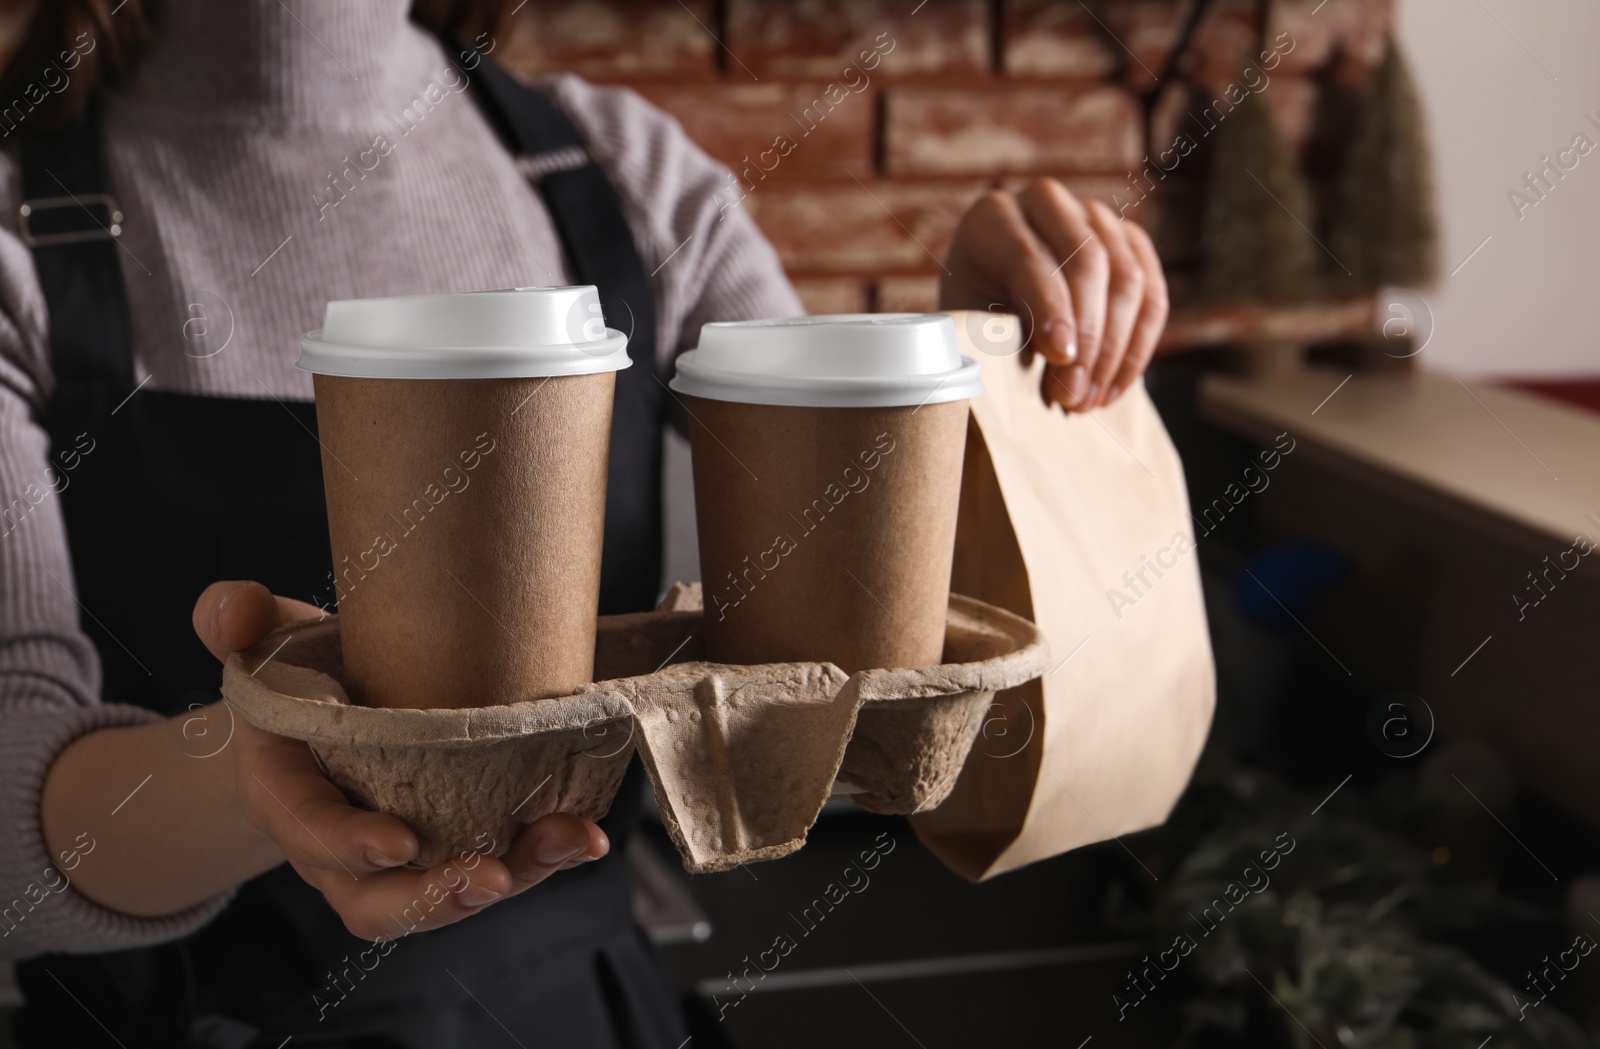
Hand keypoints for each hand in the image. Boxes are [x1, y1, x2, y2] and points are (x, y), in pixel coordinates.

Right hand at [192, 580, 609, 940]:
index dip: (350, 845)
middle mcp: (337, 849)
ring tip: (563, 844)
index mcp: (286, 795)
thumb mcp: (267, 641)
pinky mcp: (451, 850)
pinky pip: (491, 870)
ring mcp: (397, 862)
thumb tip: (234, 610)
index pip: (309, 831)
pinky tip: (582, 835)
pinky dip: (539, 859)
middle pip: (377, 902)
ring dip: (509, 878)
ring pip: (442, 899)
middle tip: (491, 874)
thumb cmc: (297, 679)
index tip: (402, 842)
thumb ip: (238, 620)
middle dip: (435, 896)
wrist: (324, 716)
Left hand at [941, 178, 1168, 412]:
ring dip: (1114, 351)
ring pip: (1128, 279)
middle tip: (1072, 395)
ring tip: (1087, 402)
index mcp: (993, 217)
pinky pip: (1153, 296)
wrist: (998, 314)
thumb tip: (1059, 357)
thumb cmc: (976, 323)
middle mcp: (1048, 203)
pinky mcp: (1131, 243)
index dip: (1049, 309)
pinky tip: (1112, 390)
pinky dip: (1138, 349)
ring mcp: (1095, 218)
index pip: (1029, 256)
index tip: (1060, 356)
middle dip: (1087, 337)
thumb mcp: (971, 327)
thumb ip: (1001, 334)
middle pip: (1088, 262)